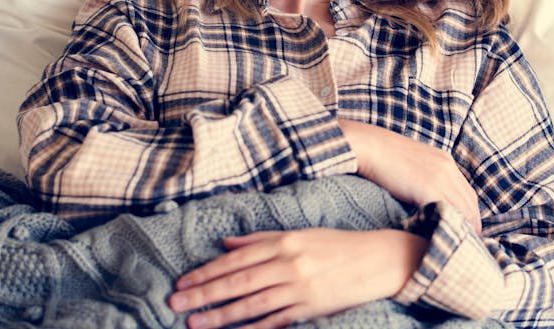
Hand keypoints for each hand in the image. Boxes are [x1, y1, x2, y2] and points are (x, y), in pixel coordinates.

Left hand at [168, 228, 426, 328]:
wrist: (378, 259)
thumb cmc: (336, 244)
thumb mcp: (299, 233)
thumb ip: (261, 239)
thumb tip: (226, 243)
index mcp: (283, 241)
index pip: (236, 258)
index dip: (207, 270)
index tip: (184, 280)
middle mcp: (288, 263)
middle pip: (237, 280)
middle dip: (204, 293)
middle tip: (175, 302)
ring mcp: (299, 287)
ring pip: (251, 303)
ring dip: (220, 315)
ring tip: (194, 322)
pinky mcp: (310, 308)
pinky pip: (276, 321)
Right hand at [337, 119, 481, 233]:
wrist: (369, 146)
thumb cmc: (382, 156)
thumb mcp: (411, 163)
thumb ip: (424, 177)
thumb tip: (425, 199)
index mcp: (445, 160)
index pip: (468, 193)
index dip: (469, 214)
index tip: (465, 230)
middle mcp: (448, 168)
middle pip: (470, 204)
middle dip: (471, 226)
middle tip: (466, 246)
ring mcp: (441, 178)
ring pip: (463, 211)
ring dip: (462, 230)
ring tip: (456, 247)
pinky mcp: (430, 188)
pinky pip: (446, 213)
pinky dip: (447, 227)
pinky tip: (443, 239)